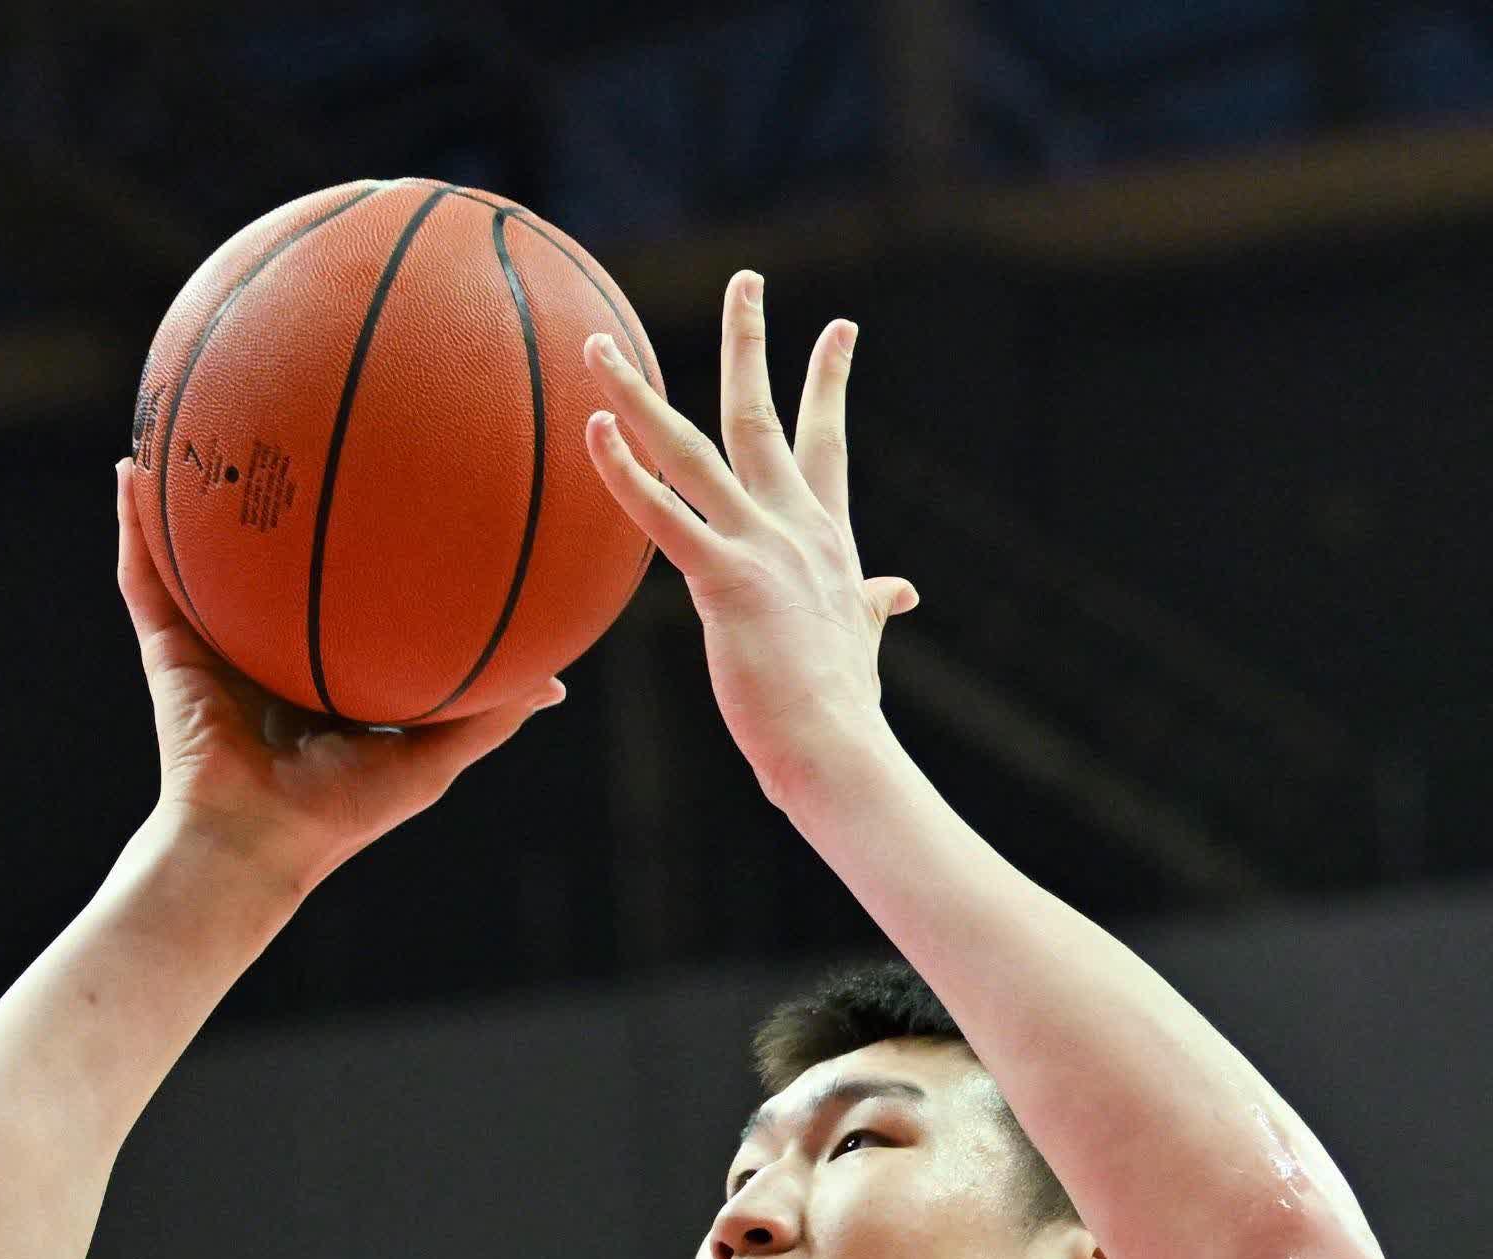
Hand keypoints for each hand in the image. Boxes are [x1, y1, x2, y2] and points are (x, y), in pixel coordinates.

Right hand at [113, 463, 560, 894]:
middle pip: (267, 562)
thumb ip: (489, 715)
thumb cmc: (341, 813)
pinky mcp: (168, 652)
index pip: (337, 594)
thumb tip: (558, 685)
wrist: (254, 845)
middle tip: (289, 429)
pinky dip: (131, 527)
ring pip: (197, 557)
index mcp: (321, 672)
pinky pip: (145, 579)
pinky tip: (130, 470)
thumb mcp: (431, 758)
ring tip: (192, 423)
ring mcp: (212, 648)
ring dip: (189, 494)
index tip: (381, 478)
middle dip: (272, 502)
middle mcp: (264, 652)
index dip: (353, 543)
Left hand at [580, 272, 917, 785]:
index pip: (824, 440)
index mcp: (825, 534)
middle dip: (752, 342)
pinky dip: (624, 470)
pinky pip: (662, 513)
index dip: (827, 381)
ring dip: (638, 394)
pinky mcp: (723, 580)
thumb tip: (899, 592)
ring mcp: (759, 546)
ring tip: (600, 347)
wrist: (837, 746)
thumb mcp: (858, 636)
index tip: (838, 328)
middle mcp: (794, 524)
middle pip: (763, 414)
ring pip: (691, 449)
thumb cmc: (839, 704)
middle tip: (747, 278)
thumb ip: (870, 604)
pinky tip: (592, 430)